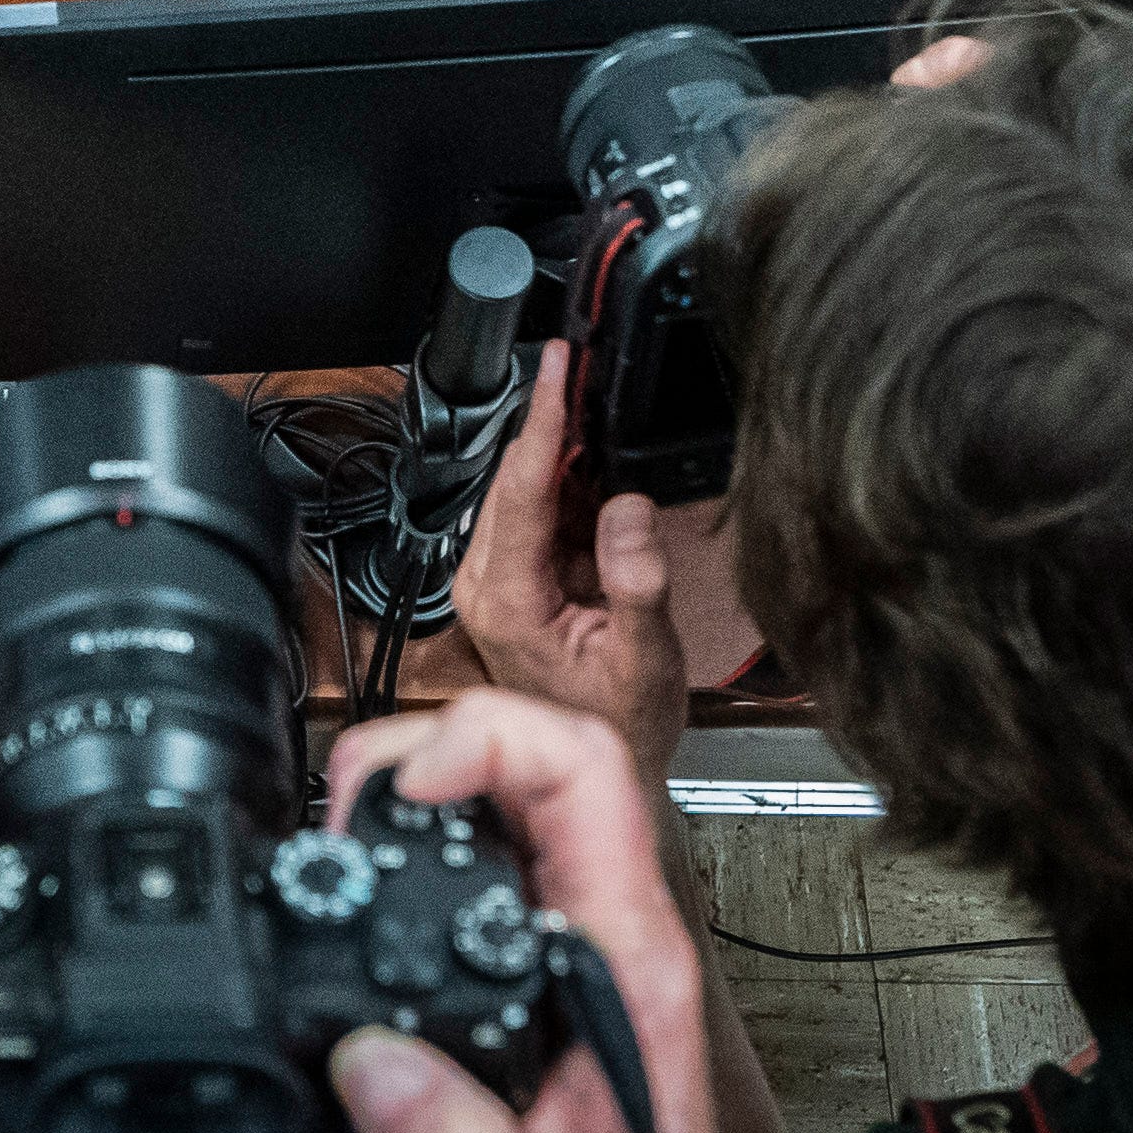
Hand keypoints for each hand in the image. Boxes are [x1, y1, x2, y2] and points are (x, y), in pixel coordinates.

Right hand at [319, 691, 731, 1132]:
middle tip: (339, 811)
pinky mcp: (541, 965)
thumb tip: (372, 1066)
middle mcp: (610, 934)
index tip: (403, 787)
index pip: (583, 775)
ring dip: (416, 791)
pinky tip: (364, 882)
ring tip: (338, 837)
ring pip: (507, 800)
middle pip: (536, 758)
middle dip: (422, 751)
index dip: (487, 743)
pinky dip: (414, 845)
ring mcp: (579, 943)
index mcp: (628, 964)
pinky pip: (485, 858)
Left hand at [442, 369, 725, 795]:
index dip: (546, 418)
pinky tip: (604, 481)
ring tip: (609, 427)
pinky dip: (573, 490)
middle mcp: (485, 585)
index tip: (559, 366)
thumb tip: (625, 508)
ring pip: (529, 491)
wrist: (601, 767)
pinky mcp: (512, 580)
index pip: (522, 486)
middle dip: (559, 426)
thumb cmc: (620, 724)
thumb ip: (637, 582)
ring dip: (570, 459)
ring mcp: (494, 581)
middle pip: (518, 478)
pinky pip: (541, 515)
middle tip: (594, 375)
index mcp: (507, 600)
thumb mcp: (647, 658)